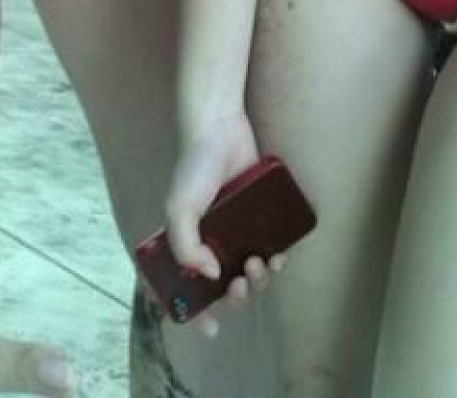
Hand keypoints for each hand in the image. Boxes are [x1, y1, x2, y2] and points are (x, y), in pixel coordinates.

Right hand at [165, 113, 275, 337]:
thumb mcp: (179, 208)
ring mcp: (234, 233)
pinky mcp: (257, 220)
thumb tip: (212, 277)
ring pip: (248, 276)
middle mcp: (208, 243)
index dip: (193, 315)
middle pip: (221, 290)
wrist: (222, 127)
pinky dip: (275, 264)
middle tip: (239, 287)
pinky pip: (269, 253)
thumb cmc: (194, 166)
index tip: (211, 329)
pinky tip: (278, 258)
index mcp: (184, 245)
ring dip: (256, 283)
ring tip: (259, 266)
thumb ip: (186, 246)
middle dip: (233, 299)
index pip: (184, 291)